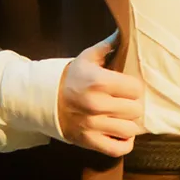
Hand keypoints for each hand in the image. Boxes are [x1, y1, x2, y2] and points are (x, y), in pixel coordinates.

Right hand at [57, 32, 144, 156]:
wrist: (43, 100)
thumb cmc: (70, 77)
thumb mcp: (86, 58)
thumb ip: (108, 46)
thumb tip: (124, 31)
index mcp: (99, 82)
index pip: (136, 89)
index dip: (134, 88)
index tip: (127, 87)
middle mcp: (97, 105)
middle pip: (136, 109)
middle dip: (132, 105)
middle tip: (125, 102)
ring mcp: (93, 126)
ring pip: (130, 129)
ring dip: (129, 123)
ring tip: (122, 117)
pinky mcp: (89, 142)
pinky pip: (118, 149)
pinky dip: (124, 143)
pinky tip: (120, 133)